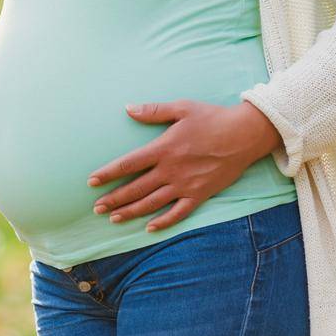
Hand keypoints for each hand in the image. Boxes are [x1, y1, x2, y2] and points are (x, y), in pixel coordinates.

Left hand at [85, 100, 282, 232]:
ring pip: (152, 203)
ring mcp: (186, 185)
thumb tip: (127, 108)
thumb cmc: (212, 118)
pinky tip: (149, 228)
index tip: (91, 182)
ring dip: (131, 212)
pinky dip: (163, 222)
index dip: (108, 174)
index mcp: (164, 148)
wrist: (245, 135)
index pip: (128, 164)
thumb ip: (153, 111)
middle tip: (96, 208)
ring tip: (114, 218)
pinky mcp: (200, 194)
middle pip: (136, 188)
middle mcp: (171, 170)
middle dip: (114, 199)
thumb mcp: (181, 108)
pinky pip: (178, 213)